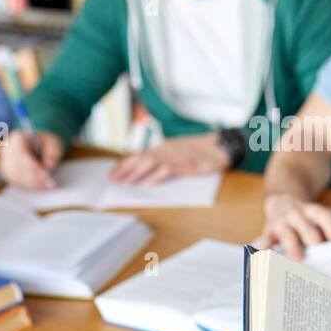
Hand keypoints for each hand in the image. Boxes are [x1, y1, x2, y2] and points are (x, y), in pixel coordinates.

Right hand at [0, 130, 63, 189]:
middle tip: (49, 185)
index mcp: (17, 138)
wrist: (38, 147)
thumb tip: (49, 164)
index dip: (32, 166)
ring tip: (48, 186)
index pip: (20, 154)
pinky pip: (16, 182)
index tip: (45, 175)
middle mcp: (7, 149)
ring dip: (32, 184)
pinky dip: (29, 186)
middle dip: (33, 178)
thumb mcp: (53, 142)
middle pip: (17, 168)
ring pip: (16, 177)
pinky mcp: (7, 174)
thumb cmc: (45, 144)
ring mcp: (5, 162)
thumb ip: (52, 151)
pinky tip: (41, 186)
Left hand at [108, 132, 229, 185]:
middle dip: (124, 169)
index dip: (125, 163)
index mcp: (163, 147)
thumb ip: (163, 159)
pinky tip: (148, 184)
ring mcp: (174, 155)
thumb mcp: (178, 152)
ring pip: (150, 162)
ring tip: (126, 183)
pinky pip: (167, 169)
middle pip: (140, 157)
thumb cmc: (200, 152)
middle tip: (112, 179)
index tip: (113, 172)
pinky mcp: (184, 163)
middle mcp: (165, 149)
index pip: (139, 154)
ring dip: (136, 173)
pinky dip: (156, 176)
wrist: (219, 147)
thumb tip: (146, 173)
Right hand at [257, 192, 330, 260]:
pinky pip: (266, 242)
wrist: (281, 200)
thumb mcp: (319, 217)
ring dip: (292, 246)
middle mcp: (296, 215)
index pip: (324, 216)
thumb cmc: (305, 218)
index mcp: (312, 211)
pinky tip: (270, 262)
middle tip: (322, 257)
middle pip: (306, 227)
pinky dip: (267, 251)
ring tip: (298, 259)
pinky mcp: (267, 232)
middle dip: (313, 241)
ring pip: (287, 234)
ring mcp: (280, 222)